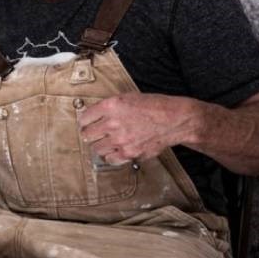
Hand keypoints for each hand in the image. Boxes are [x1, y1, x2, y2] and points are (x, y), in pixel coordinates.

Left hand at [78, 93, 195, 165]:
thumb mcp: (128, 97)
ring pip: (97, 148)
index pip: (84, 117)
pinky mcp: (129, 153)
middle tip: (93, 134)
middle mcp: (113, 123)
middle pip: (87, 135)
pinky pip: (110, 159)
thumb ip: (109, 107)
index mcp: (111, 106)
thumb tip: (94, 115)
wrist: (174, 120)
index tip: (85, 124)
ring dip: (100, 145)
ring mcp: (120, 140)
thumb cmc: (154, 107)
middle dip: (89, 134)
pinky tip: (115, 150)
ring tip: (106, 142)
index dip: (84, 121)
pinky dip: (111, 156)